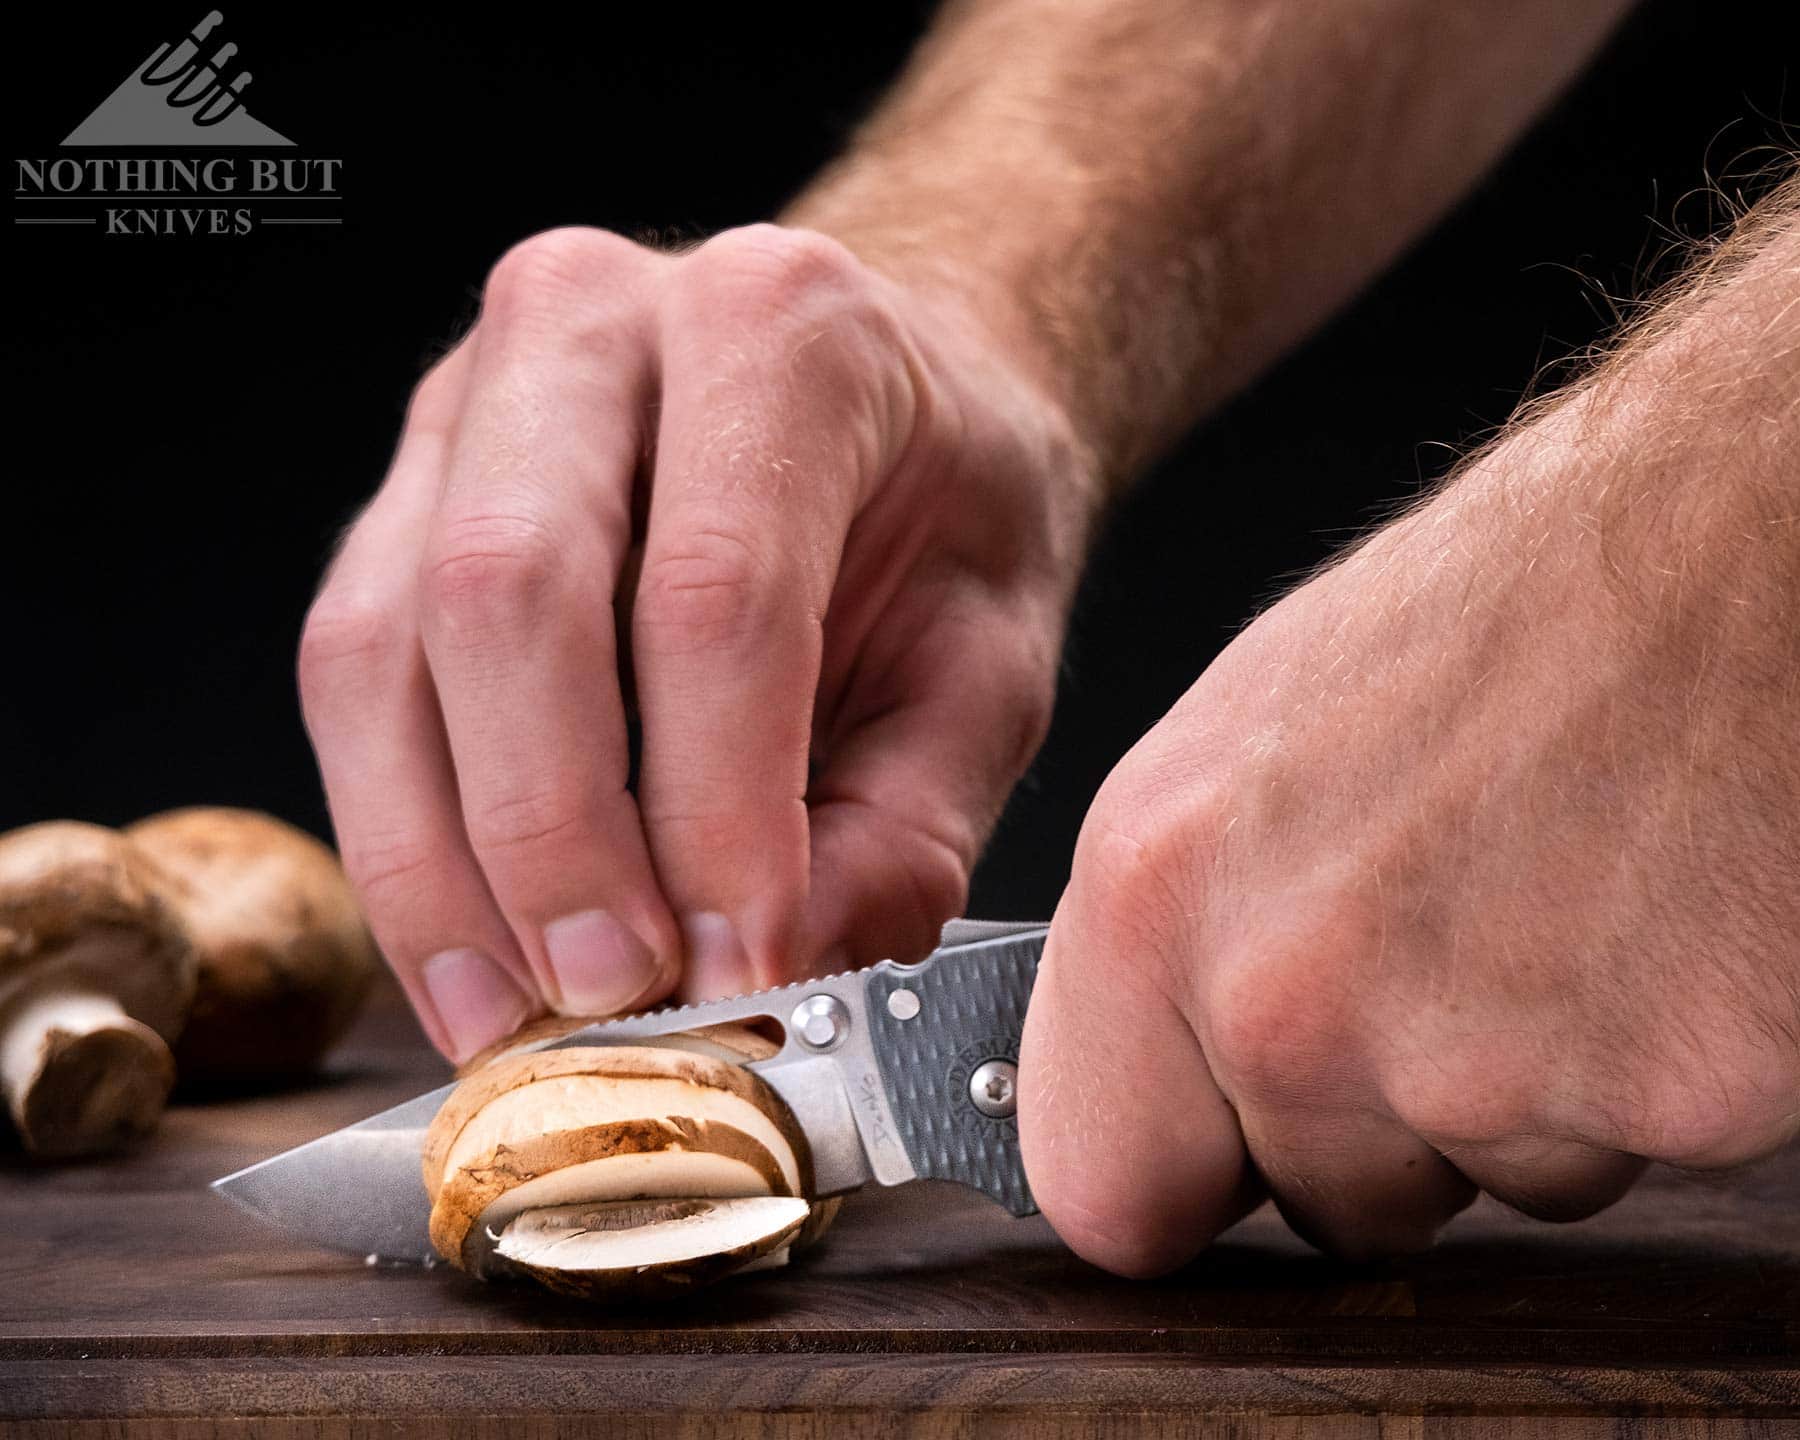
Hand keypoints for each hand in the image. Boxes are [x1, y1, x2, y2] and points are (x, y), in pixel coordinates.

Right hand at [300, 224, 1092, 1060]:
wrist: (892, 401)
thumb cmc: (947, 519)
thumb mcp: (988, 669)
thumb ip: (900, 827)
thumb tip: (774, 976)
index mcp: (782, 326)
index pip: (716, 589)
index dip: (717, 806)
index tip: (742, 962)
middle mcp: (594, 322)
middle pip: (508, 588)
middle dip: (549, 830)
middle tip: (612, 992)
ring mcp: (471, 398)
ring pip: (383, 639)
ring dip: (437, 856)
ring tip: (512, 1009)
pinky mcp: (405, 492)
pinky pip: (353, 672)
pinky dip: (398, 832)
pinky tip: (462, 948)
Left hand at [1020, 385, 1799, 1272]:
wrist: (1721, 544)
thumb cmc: (1493, 614)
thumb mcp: (1243, 752)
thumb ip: (1172, 942)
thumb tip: (1142, 1077)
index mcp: (1155, 904)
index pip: (1102, 1190)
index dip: (1174, 1181)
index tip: (1211, 1161)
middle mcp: (1288, 1000)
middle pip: (1318, 1203)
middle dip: (1380, 1121)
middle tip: (1448, 950)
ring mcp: (1475, 1064)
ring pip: (1483, 1185)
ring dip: (1521, 1096)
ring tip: (1559, 905)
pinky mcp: (1663, 1094)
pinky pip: (1627, 1155)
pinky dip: (1648, 1074)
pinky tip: (1652, 928)